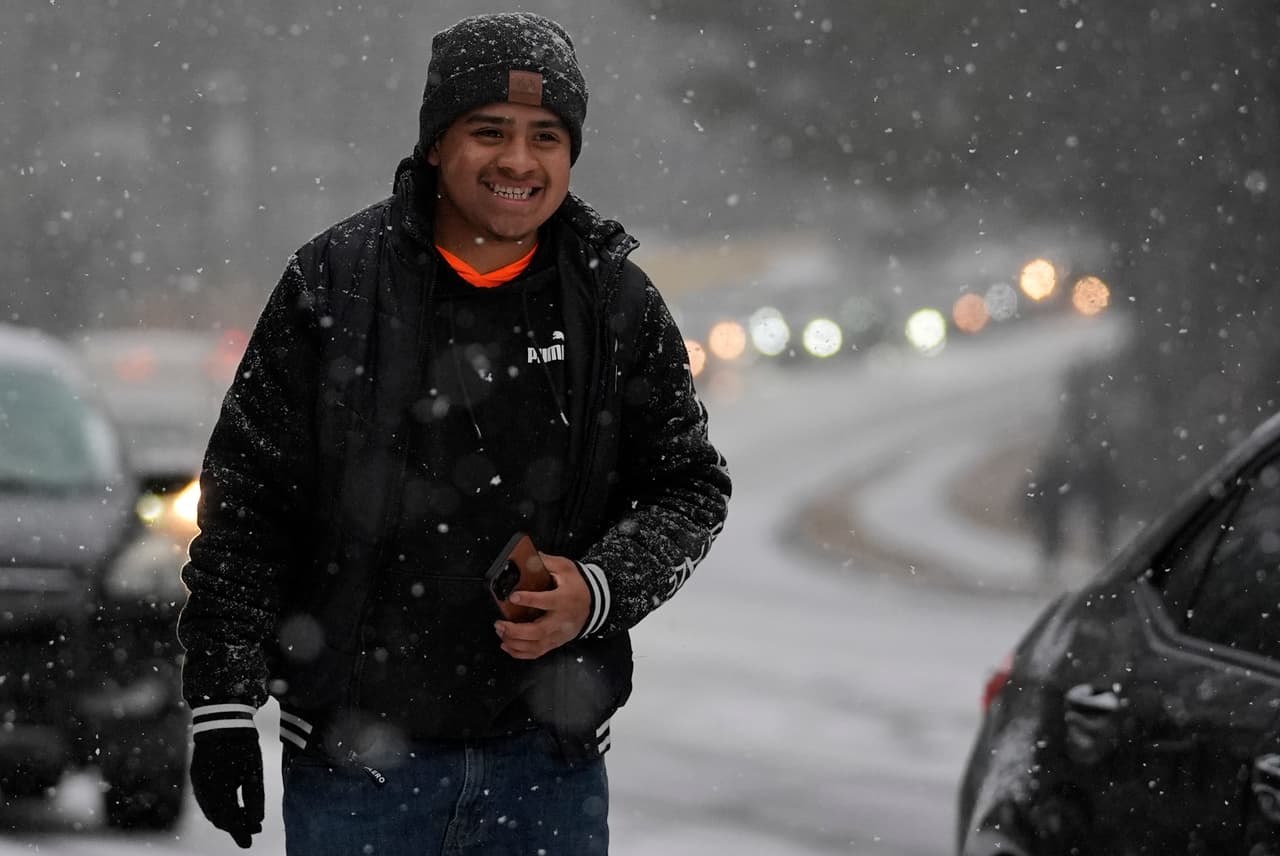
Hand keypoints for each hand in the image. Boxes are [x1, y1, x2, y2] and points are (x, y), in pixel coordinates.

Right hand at [190, 728, 263, 848]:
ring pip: (211, 811)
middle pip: (218, 817)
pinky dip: (219, 808)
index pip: (228, 819)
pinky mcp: (197, 778)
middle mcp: (203, 789)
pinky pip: (207, 801)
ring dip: (227, 818)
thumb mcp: (254, 771)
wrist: (223, 721)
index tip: (249, 844)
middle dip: (235, 826)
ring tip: (247, 821)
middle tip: (253, 832)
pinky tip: (233, 808)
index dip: (239, 833)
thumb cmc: (242, 745)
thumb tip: (256, 822)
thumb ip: (255, 797)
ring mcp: (197, 783)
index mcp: (218, 787)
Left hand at [495, 552, 589, 658]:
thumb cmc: (577, 584)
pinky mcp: (556, 642)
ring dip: (515, 642)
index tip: (513, 597)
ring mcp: (558, 634)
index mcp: (564, 599)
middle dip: (516, 630)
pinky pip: (537, 653)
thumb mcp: (565, 567)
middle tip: (500, 624)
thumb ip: (545, 562)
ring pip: (536, 646)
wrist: (593, 602)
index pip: (546, 601)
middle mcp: (561, 620)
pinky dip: (520, 653)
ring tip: (501, 633)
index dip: (529, 600)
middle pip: (538, 631)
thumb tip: (526, 556)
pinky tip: (507, 646)